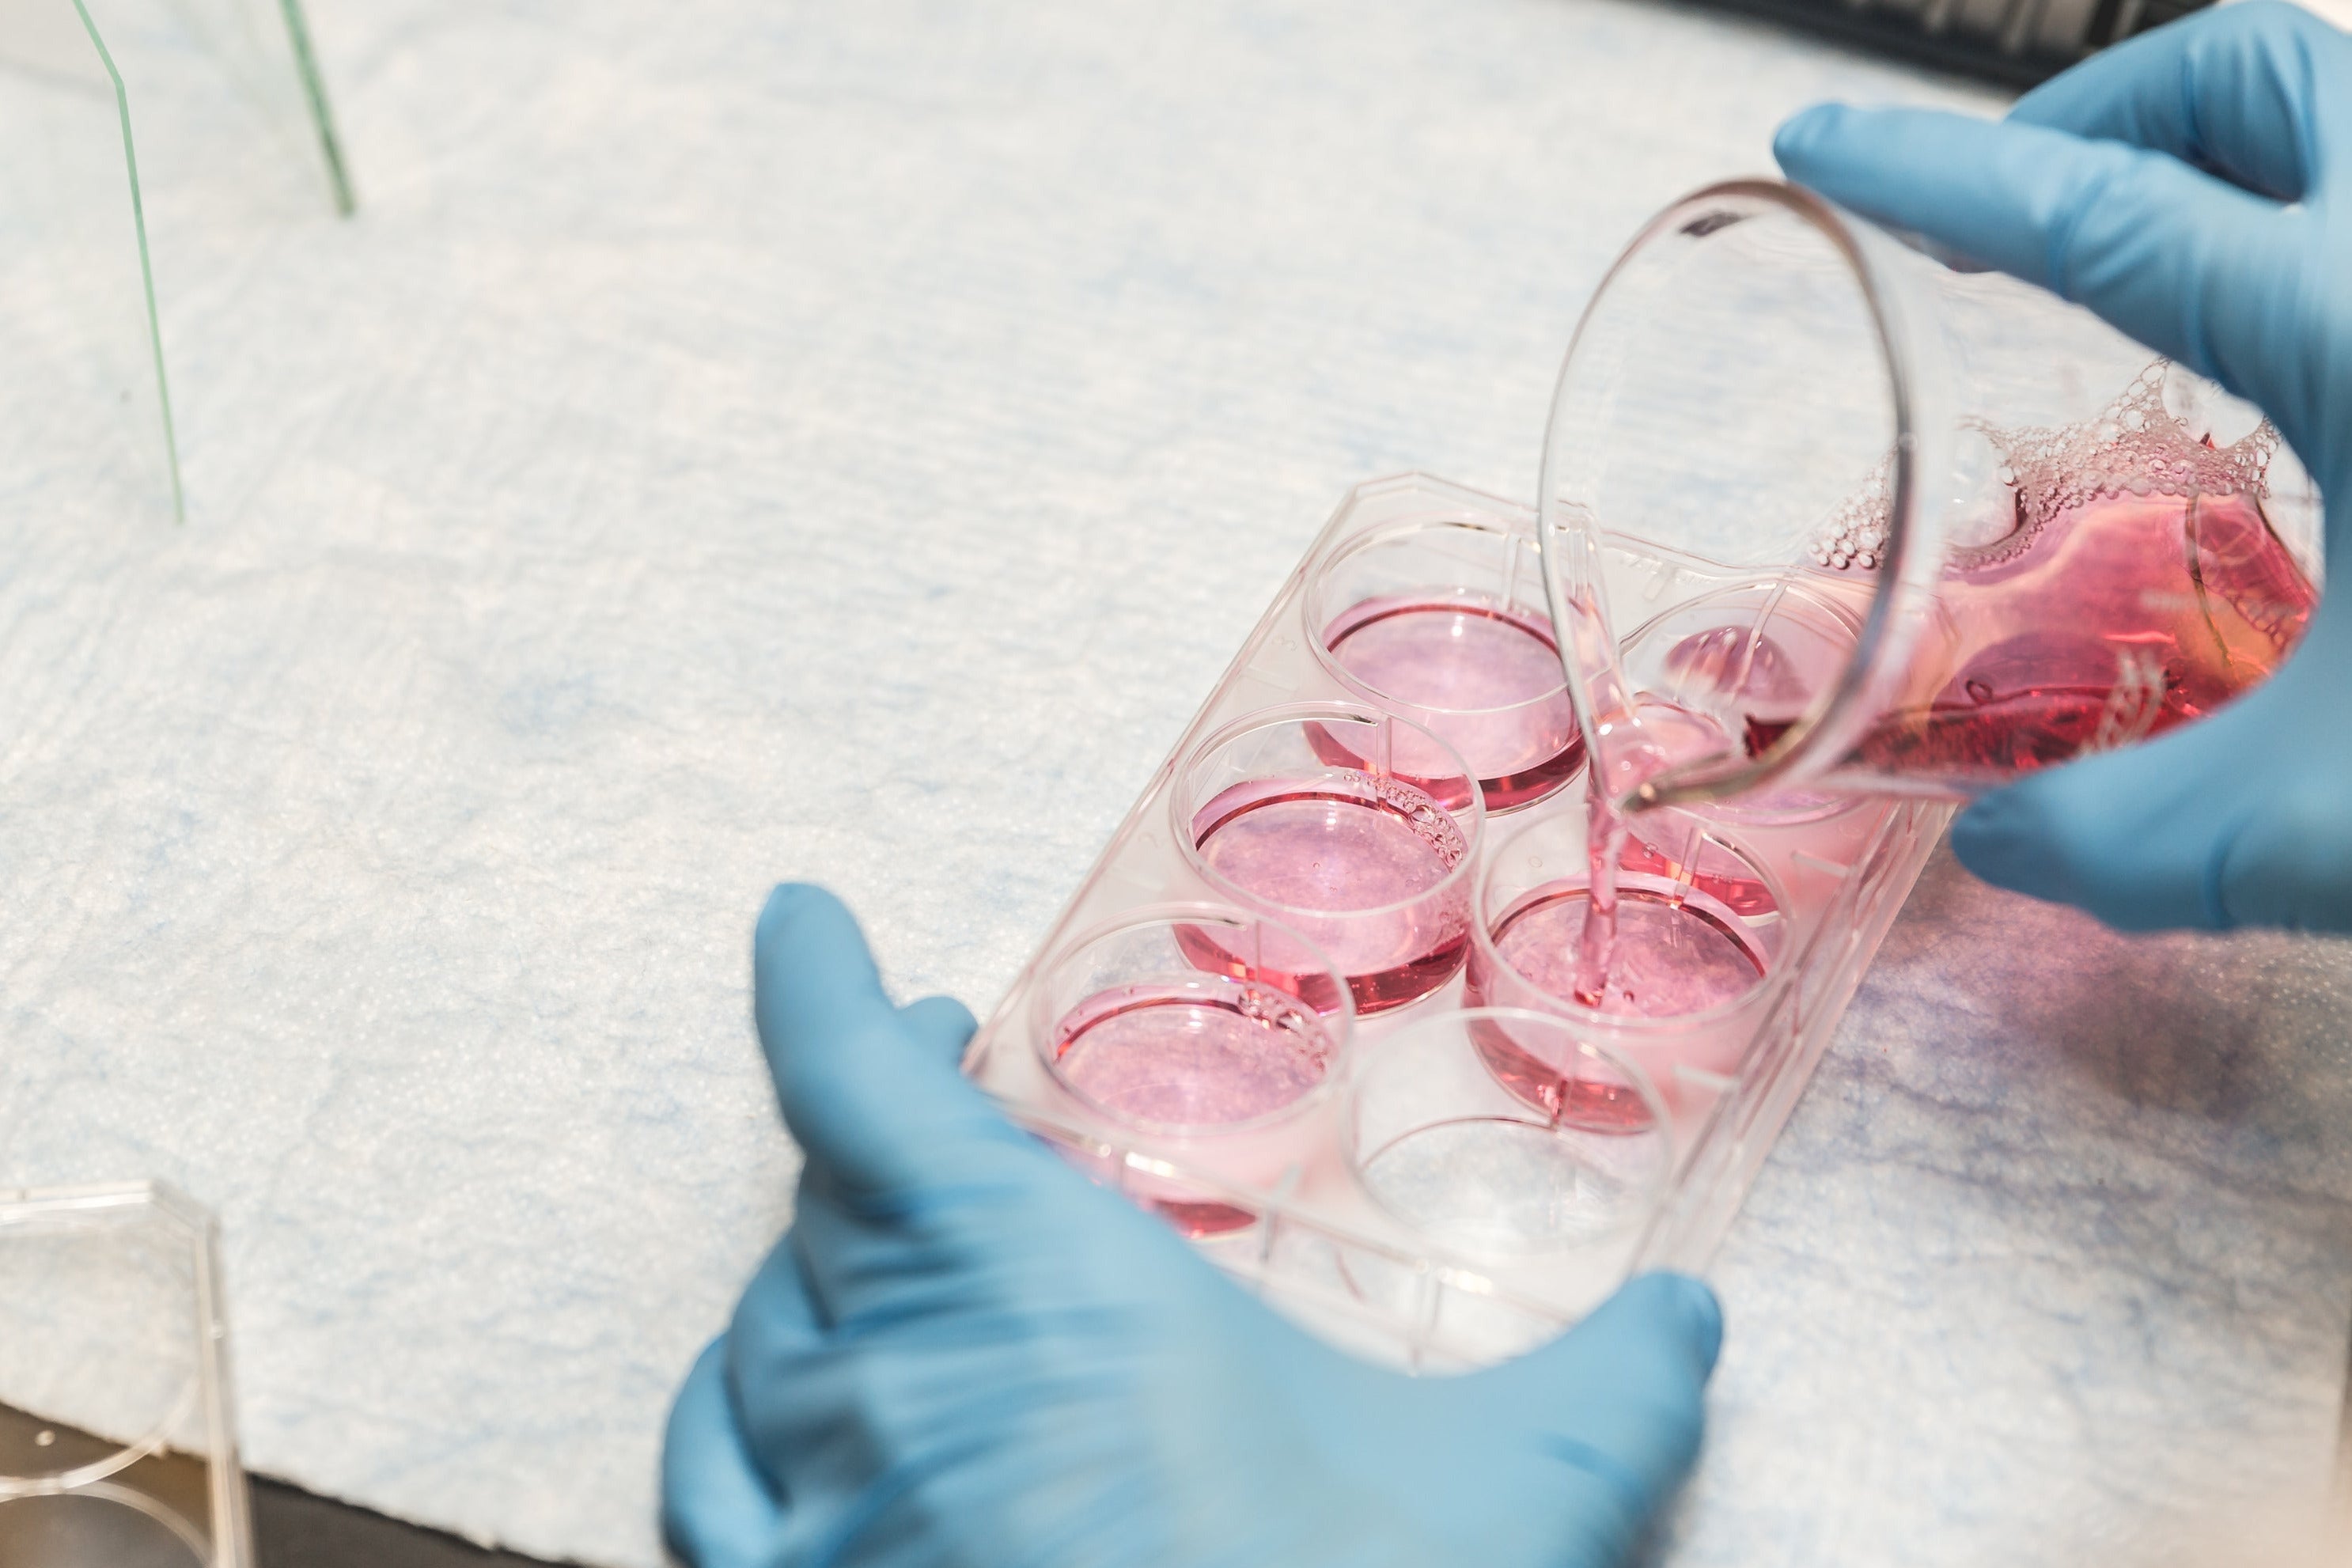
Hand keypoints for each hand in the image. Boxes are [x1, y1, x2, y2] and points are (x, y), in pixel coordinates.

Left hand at [661, 884, 1723, 1567]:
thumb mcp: (1515, 1500)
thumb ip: (1612, 1391)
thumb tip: (1692, 1321)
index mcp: (1030, 1280)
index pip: (852, 1082)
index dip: (812, 984)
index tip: (806, 920)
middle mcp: (892, 1376)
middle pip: (824, 1203)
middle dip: (868, 1123)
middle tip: (935, 1086)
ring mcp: (820, 1517)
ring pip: (759, 1337)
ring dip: (812, 1267)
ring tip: (873, 1238)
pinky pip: (705, 1488)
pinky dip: (729, 1413)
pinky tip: (765, 1408)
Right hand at [1773, 3, 2351, 930]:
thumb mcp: (2338, 828)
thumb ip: (2130, 847)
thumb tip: (1998, 853)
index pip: (2100, 213)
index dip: (1935, 173)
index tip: (1820, 142)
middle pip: (2258, 64)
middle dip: (2104, 109)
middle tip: (2010, 215)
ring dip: (2230, 144)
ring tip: (2147, 255)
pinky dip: (2333, 219)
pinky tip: (2312, 351)